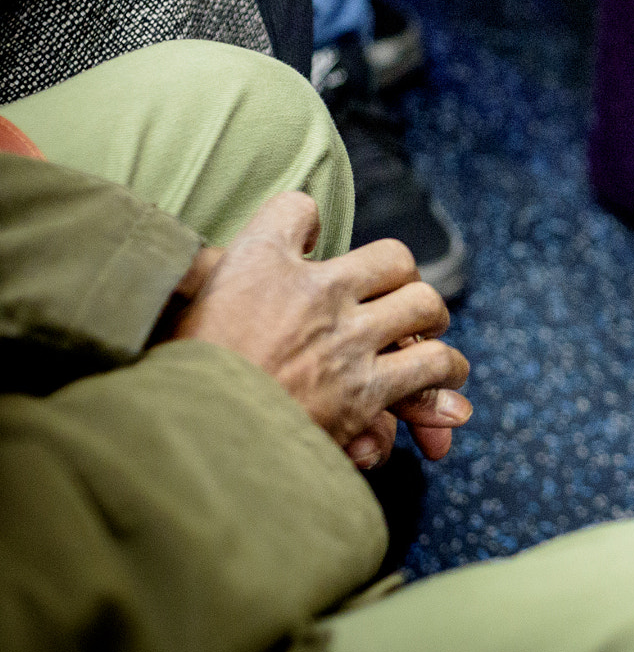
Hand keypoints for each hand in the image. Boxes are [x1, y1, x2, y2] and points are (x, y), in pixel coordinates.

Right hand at [171, 193, 471, 468]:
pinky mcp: (364, 391)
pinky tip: (444, 380)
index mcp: (258, 263)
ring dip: (430, 321)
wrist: (185, 440)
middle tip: (395, 298)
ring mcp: (346, 341)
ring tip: (428, 335)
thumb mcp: (172, 310)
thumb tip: (205, 262)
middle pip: (391, 258)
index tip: (307, 241)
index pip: (296, 210)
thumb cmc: (171, 379)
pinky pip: (431, 365)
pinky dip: (443, 372)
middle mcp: (313, 292)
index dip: (304, 224)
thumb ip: (199, 276)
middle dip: (400, 278)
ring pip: (423, 305)